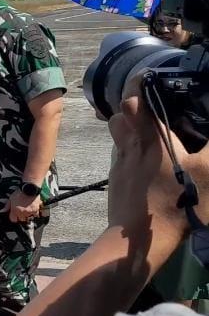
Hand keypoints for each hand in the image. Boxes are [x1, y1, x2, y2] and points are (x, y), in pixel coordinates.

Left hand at [5, 189, 41, 221]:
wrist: (29, 188)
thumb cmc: (19, 193)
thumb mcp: (11, 199)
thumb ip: (7, 206)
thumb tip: (2, 211)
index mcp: (15, 211)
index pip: (13, 220)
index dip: (13, 217)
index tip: (14, 214)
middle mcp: (22, 213)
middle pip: (21, 219)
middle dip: (20, 216)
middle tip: (20, 211)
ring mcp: (29, 212)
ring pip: (28, 218)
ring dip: (27, 215)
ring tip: (26, 208)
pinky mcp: (35, 210)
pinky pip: (34, 215)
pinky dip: (33, 213)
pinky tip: (32, 208)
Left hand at [108, 69, 208, 233]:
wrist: (138, 241)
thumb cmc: (176, 204)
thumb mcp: (208, 173)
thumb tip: (207, 135)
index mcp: (149, 138)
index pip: (135, 97)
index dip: (139, 81)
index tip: (151, 74)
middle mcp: (128, 145)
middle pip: (120, 113)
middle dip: (133, 104)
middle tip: (152, 104)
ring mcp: (118, 163)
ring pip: (116, 132)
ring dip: (128, 125)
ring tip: (150, 130)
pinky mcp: (116, 179)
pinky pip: (119, 152)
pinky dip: (130, 147)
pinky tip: (147, 158)